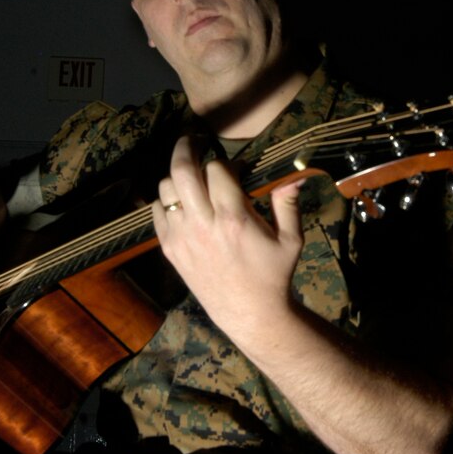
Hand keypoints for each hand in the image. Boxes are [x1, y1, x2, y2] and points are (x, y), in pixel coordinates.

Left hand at [151, 136, 304, 337]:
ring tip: (190, 175)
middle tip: (195, 140)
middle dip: (188, 147)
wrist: (248, 313)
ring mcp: (182, 237)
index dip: (226, 163)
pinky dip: (166, 200)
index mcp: (234, 219)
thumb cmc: (273, 274)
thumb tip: (295, 174)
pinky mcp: (170, 249)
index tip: (235, 170)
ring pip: (165, 188)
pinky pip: (156, 211)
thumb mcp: (291, 239)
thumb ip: (288, 203)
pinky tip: (181, 201)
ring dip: (177, 176)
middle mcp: (203, 225)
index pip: (218, 169)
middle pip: (183, 170)